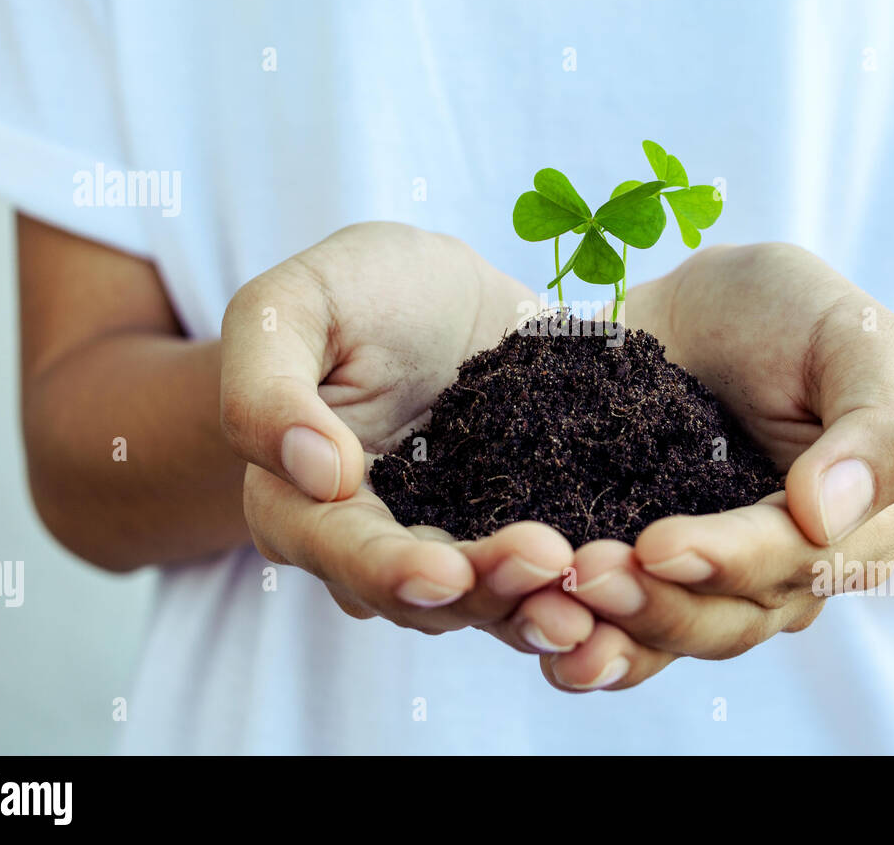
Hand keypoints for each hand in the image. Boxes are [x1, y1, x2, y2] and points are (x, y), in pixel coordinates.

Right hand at [220, 222, 593, 651]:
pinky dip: (583, 589)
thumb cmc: (351, 290)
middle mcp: (381, 543)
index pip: (341, 553)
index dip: (390, 571)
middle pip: (427, 596)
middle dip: (487, 590)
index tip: (445, 570)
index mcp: (304, 506)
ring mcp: (458, 542)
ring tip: (592, 595)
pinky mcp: (523, 527)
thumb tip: (318, 475)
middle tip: (549, 563)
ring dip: (540, 604)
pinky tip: (626, 579)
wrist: (436, 289)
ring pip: (493, 600)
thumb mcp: (288, 308)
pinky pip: (549, 575)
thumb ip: (267, 388)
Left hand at [542, 243, 893, 690]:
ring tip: (548, 614)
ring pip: (663, 639)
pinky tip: (530, 631)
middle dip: (654, 605)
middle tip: (585, 573)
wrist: (711, 311)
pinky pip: (610, 626)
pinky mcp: (633, 567)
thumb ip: (876, 429)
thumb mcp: (856, 340)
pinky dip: (574, 636)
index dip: (727, 561)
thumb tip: (826, 515)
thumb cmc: (798, 318)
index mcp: (848, 533)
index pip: (791, 563)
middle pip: (722, 621)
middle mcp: (775, 576)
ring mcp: (701, 581)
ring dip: (607, 637)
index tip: (659, 542)